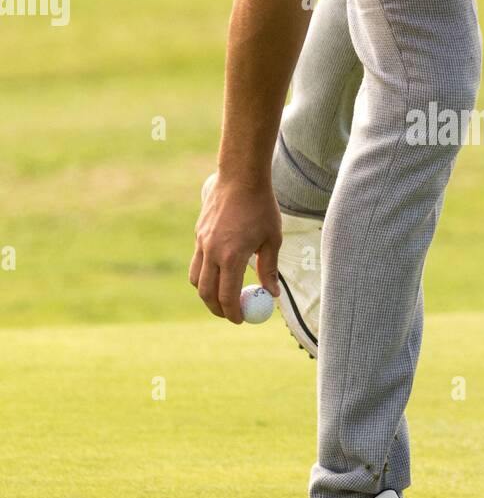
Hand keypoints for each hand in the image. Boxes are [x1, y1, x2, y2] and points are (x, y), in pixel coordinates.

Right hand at [189, 175, 281, 323]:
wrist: (240, 176)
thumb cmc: (261, 207)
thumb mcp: (272, 239)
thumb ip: (269, 268)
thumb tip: (271, 294)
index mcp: (231, 255)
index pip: (227, 295)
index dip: (233, 312)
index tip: (241, 320)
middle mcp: (211, 251)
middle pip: (206, 292)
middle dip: (217, 308)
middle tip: (229, 315)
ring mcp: (201, 242)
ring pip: (196, 278)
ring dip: (207, 293)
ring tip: (222, 297)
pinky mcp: (198, 234)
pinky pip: (196, 261)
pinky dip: (204, 273)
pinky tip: (219, 272)